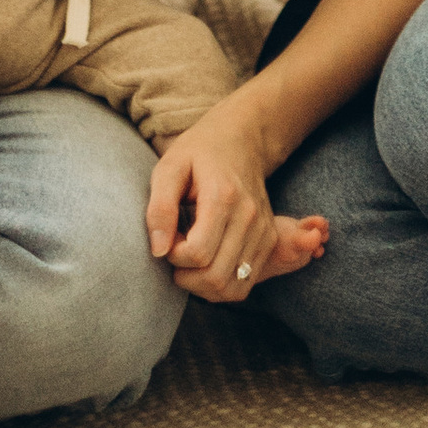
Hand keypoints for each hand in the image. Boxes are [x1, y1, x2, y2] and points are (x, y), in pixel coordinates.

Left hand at [145, 95, 321, 304]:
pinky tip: (205, 265)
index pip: (198, 253)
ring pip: (231, 288)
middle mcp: (250, 217)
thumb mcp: (169, 167)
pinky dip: (220, 286)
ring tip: (188, 259)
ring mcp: (263, 231)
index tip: (166, 236)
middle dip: (185, 275)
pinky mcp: (268, 241)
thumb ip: (160, 208)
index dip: (173, 255)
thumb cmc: (199, 152)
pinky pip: (244, 285)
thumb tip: (158, 250)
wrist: (241, 139)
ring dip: (201, 285)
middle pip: (215, 276)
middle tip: (174, 250)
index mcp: (224, 196)